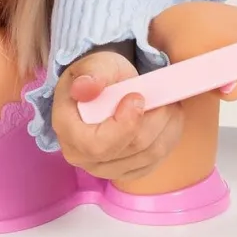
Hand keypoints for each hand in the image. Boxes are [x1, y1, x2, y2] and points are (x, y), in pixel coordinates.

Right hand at [51, 47, 236, 181]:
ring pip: (148, 156)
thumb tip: (86, 88)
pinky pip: (156, 161)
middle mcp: (82, 157)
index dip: (126, 125)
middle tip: (163, 95)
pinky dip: (169, 138)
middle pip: (131, 149)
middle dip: (155, 119)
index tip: (138, 97)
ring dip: (167, 127)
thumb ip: (92, 73)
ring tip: (169, 103)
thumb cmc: (98, 76)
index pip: (98, 145)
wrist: (105, 90)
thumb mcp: (94, 65)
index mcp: (67, 130)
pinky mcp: (127, 171)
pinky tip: (169, 118)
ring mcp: (105, 169)